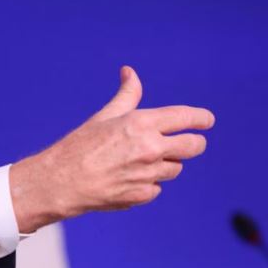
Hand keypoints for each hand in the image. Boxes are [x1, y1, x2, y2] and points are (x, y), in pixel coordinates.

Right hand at [9, 66, 214, 233]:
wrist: (61, 182)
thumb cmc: (79, 145)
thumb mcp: (104, 116)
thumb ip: (126, 95)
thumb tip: (130, 72)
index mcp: (141, 123)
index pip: (186, 118)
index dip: (201, 118)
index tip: (207, 120)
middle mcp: (150, 148)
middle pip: (194, 146)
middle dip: (193, 142)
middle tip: (187, 142)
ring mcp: (148, 174)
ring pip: (175, 168)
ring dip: (166, 163)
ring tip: (139, 160)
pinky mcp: (143, 195)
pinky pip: (157, 187)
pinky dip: (148, 181)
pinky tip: (127, 177)